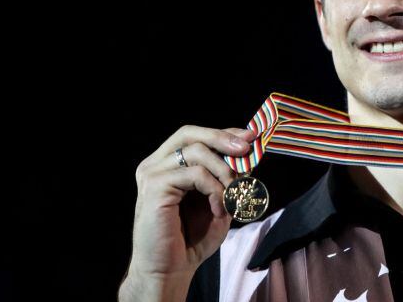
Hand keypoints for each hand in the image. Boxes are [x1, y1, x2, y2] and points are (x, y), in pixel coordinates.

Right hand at [119, 125, 255, 300]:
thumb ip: (227, 175)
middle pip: (190, 133)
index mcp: (167, 164)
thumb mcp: (219, 199)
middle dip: (223, 138)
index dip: (223, 133)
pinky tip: (219, 209)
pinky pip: (195, 174)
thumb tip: (248, 151)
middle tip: (246, 150)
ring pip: (197, 152)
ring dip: (224, 172)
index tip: (250, 138)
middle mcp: (155, 164)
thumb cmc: (192, 238)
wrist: (171, 269)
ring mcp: (153, 173)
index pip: (195, 135)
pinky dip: (215, 189)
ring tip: (233, 196)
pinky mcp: (155, 186)